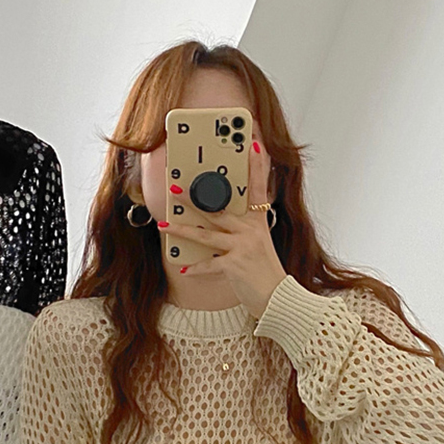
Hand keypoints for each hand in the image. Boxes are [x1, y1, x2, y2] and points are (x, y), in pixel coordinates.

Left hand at [158, 139, 287, 320]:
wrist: (278, 299)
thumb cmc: (266, 272)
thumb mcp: (259, 244)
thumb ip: (243, 231)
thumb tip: (218, 224)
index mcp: (259, 223)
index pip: (259, 188)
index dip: (257, 166)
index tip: (254, 144)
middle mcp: (251, 231)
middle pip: (218, 209)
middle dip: (194, 199)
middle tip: (175, 188)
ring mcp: (243, 247)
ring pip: (206, 235)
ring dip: (183, 230)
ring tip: (165, 225)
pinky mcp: (235, 266)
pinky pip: (210, 264)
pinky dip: (197, 268)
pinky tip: (186, 267)